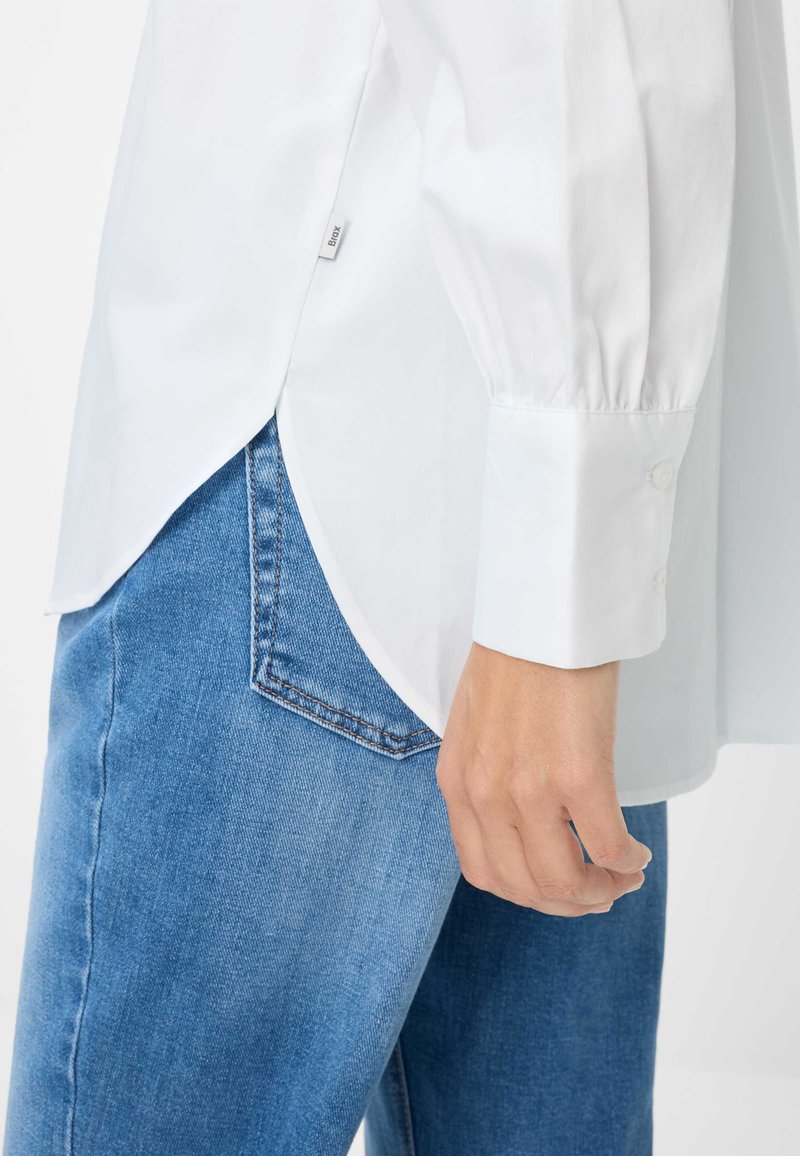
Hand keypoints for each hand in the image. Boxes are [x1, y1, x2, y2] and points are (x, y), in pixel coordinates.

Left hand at [436, 643, 650, 915]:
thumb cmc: (515, 657)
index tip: (556, 886)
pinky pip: (607, 845)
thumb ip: (486, 773)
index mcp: (457, 782)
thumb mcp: (477, 725)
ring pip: (563, 881)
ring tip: (621, 875)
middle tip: (598, 890)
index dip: (525, 893)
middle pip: (524, 888)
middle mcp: (485, 794)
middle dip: (567, 902)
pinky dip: (626, 861)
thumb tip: (517, 816)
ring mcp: (529, 789)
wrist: (541, 613)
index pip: (482, 871)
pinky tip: (636, 853)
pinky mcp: (578, 775)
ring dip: (598, 891)